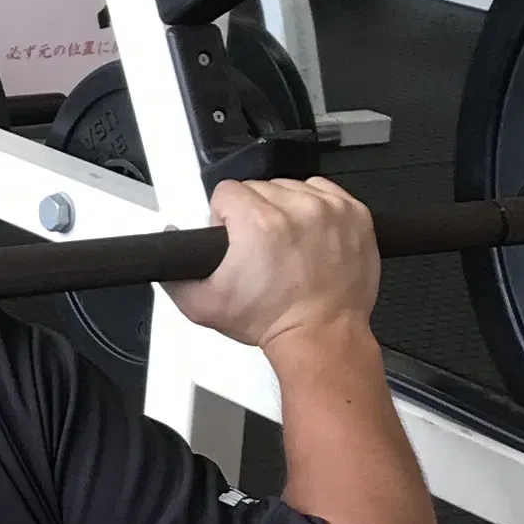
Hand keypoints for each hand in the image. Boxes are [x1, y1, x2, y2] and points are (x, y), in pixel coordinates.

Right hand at [167, 176, 380, 354]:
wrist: (321, 335)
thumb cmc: (273, 321)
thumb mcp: (203, 306)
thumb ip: (173, 273)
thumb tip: (170, 238)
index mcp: (258, 222)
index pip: (226, 191)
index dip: (224, 217)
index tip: (235, 237)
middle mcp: (296, 210)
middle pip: (259, 187)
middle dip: (254, 214)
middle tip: (261, 248)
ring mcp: (329, 209)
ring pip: (291, 187)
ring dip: (285, 210)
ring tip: (287, 244)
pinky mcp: (354, 214)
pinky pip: (324, 191)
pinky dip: (315, 208)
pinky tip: (309, 235)